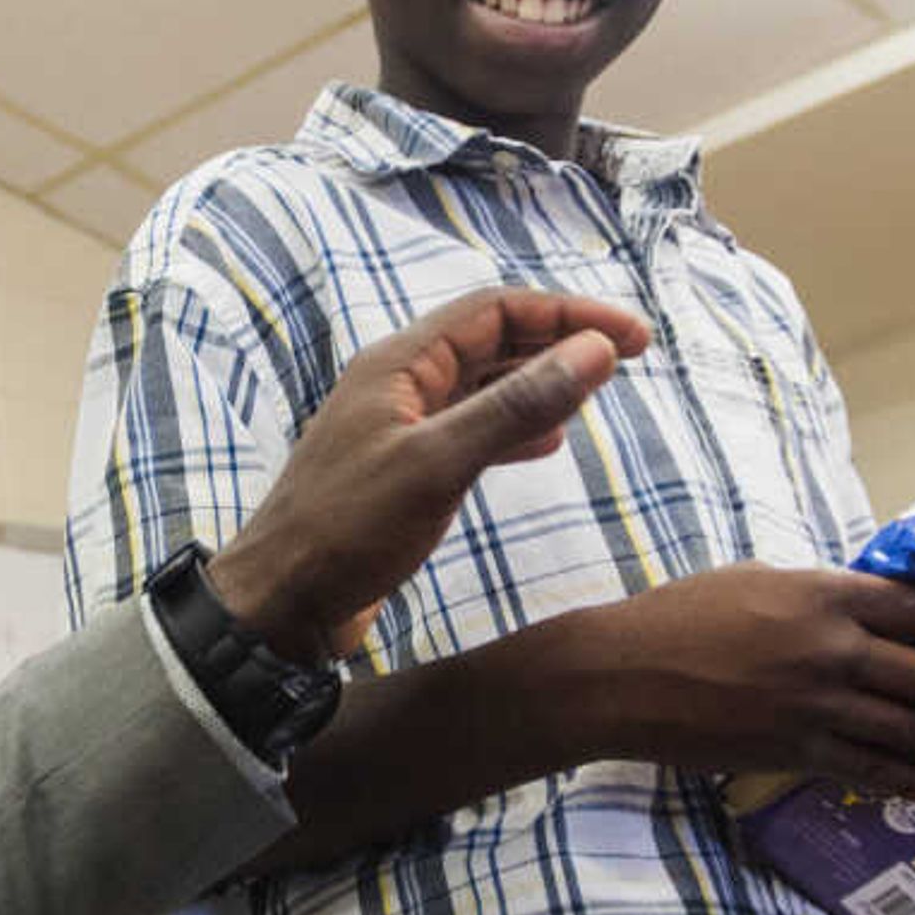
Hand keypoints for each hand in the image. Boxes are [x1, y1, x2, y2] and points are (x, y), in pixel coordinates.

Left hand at [204, 289, 651, 661]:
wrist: (281, 604)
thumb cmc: (347, 530)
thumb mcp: (439, 464)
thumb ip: (516, 406)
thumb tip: (594, 349)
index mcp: (399, 364)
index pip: (497, 311)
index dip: (569, 314)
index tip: (633, 337)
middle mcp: (398, 384)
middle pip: (492, 340)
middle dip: (560, 341)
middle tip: (629, 356)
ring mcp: (400, 427)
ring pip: (483, 385)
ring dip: (540, 382)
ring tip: (597, 391)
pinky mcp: (404, 471)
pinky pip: (469, 429)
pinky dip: (513, 427)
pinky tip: (548, 442)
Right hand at [561, 565, 914, 794]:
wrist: (616, 676)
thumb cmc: (678, 617)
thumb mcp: (756, 582)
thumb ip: (820, 596)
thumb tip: (874, 611)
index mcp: (822, 594)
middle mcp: (829, 649)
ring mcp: (812, 704)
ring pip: (911, 729)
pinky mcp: (791, 750)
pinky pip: (867, 769)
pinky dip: (911, 781)